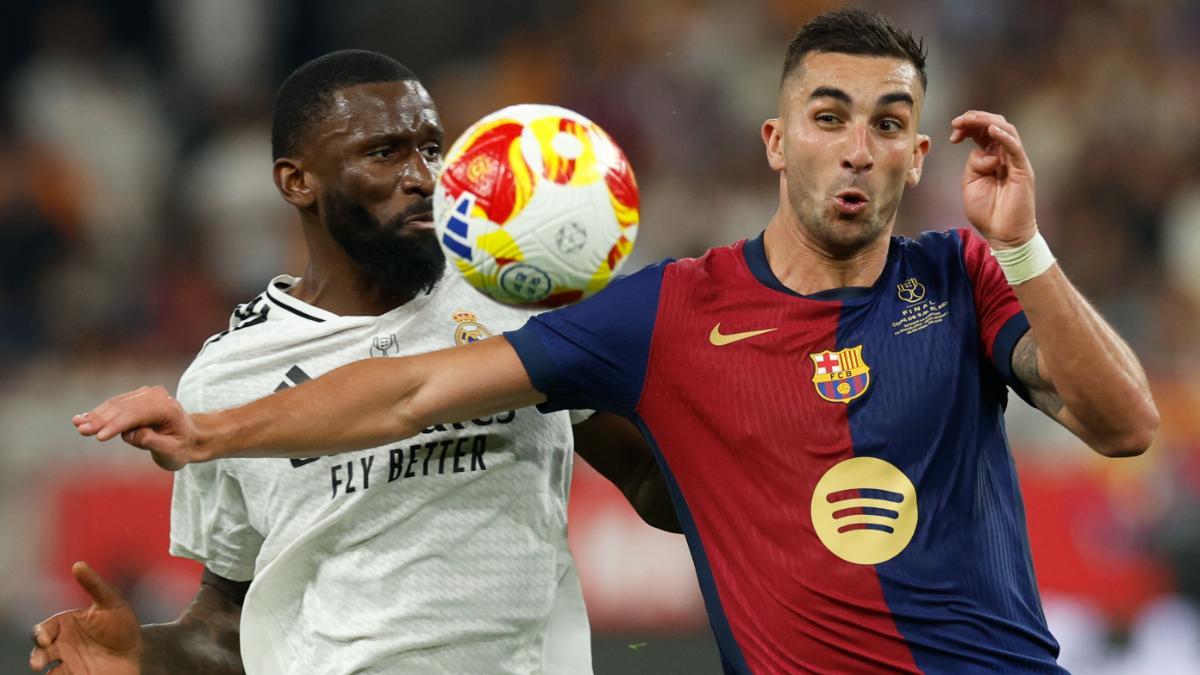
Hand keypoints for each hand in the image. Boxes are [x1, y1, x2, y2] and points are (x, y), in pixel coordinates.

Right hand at [29, 562, 141, 673]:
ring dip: (46, 673)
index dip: (40, 635)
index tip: (46, 640)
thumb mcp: (111, 601)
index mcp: (65, 625)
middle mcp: (62, 646)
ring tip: (52, 674)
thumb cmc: (123, 623)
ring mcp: (68, 664)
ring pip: (48, 671)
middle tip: (38, 664)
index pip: (42, 631)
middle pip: (39, 653)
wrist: (139, 650)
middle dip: (36, 658)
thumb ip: (94, 585)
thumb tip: (78, 564)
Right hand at [73, 386, 196, 470]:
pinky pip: (114, 405)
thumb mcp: (173, 451)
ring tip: (77, 424)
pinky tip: (81, 418)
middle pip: (123, 408)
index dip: (117, 425)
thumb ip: (154, 442)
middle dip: (101, 420)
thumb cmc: (181, 447)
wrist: (190, 437)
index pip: (137, 415)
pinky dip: (98, 413)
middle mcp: (156, 396)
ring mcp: (145, 394)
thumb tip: (133, 434)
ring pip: (115, 405)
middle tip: (81, 430)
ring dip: (96, 415)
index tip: (100, 436)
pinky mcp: (135, 398)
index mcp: (167, 408)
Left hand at [950, 110, 1036, 247]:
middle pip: (995, 125)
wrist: (1003, 234)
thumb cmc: (987, 212)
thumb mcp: (970, 184)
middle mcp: (1005, 155)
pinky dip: (1004, 137)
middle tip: (957, 122)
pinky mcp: (1023, 170)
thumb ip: (973, 165)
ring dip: (986, 122)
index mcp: (992, 157)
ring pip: (1006, 130)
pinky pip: (1015, 149)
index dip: (967, 127)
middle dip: (974, 119)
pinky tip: (991, 130)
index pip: (982, 132)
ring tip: (970, 120)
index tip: (953, 134)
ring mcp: (1015, 161)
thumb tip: (980, 151)